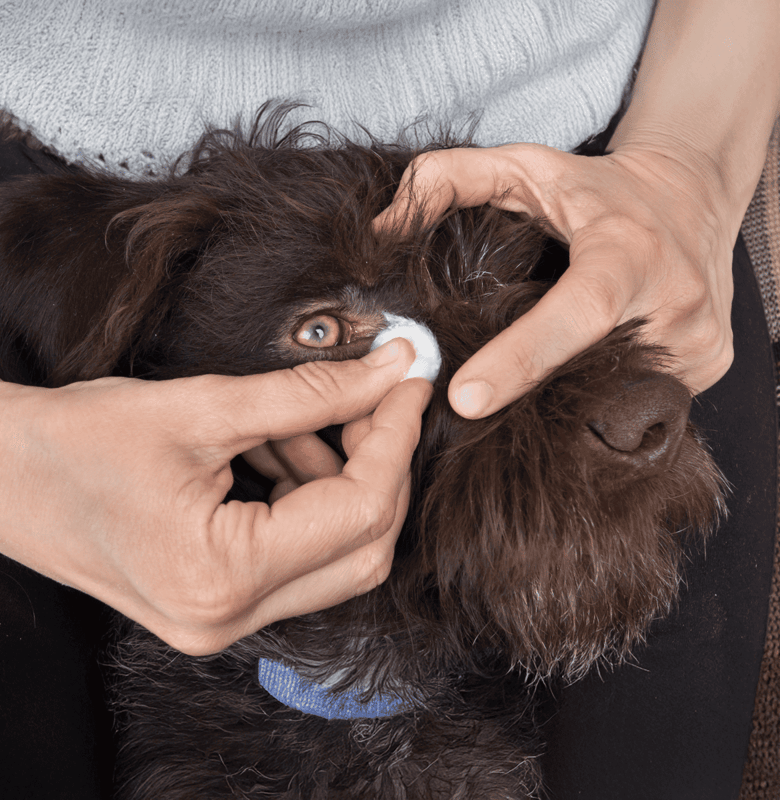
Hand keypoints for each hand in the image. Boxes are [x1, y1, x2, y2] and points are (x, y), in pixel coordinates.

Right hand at [0, 339, 430, 654]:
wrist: (0, 473)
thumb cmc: (77, 439)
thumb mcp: (202, 406)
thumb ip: (310, 392)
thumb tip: (390, 371)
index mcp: (223, 576)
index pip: (360, 511)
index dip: (396, 439)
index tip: (410, 383)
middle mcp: (229, 619)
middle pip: (362, 546)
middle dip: (379, 465)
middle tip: (375, 399)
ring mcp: (223, 620)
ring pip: (337, 555)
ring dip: (340, 480)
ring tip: (306, 420)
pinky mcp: (217, 603)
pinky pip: (298, 556)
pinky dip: (307, 499)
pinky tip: (281, 448)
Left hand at [374, 140, 735, 417]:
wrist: (691, 199)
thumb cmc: (597, 190)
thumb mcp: (524, 167)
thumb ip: (447, 182)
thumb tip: (382, 232)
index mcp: (629, 250)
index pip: (578, 312)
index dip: (523, 357)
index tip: (467, 397)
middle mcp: (676, 300)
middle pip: (588, 372)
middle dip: (530, 393)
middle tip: (480, 396)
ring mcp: (698, 342)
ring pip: (613, 397)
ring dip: (564, 400)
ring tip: (534, 382)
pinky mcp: (708, 365)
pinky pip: (641, 400)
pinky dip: (600, 398)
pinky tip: (582, 378)